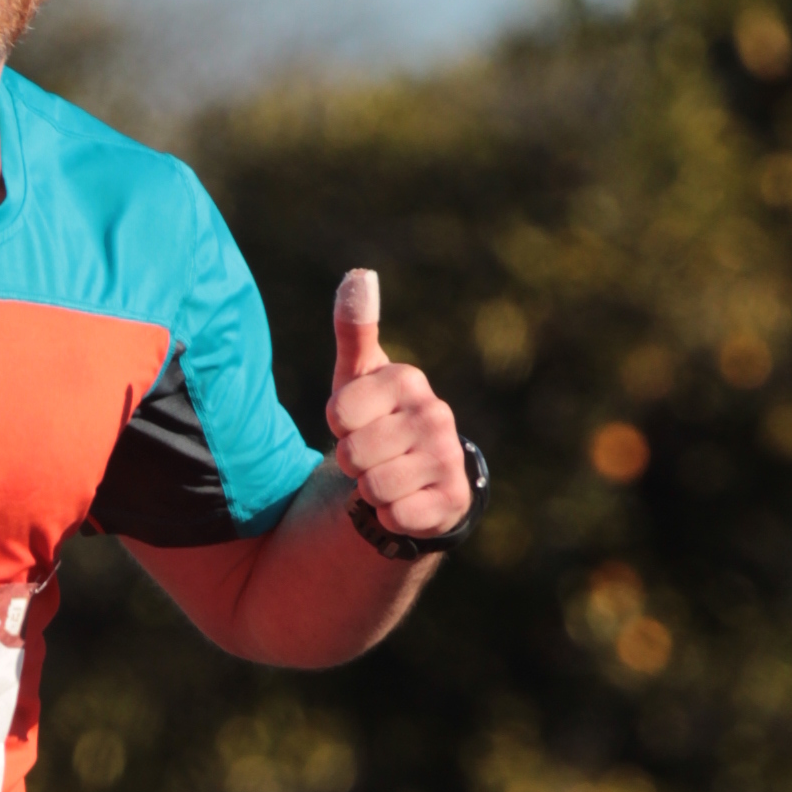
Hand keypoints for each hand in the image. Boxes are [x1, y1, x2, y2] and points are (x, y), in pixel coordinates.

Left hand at [326, 267, 470, 537]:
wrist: (420, 478)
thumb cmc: (377, 419)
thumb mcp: (358, 376)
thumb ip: (354, 328)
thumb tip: (359, 274)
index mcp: (408, 380)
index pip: (338, 414)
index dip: (338, 427)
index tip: (357, 423)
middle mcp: (436, 414)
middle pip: (353, 454)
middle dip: (352, 463)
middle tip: (371, 455)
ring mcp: (448, 458)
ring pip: (373, 487)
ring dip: (370, 491)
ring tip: (386, 476)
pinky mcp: (453, 501)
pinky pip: (396, 517)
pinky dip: (390, 517)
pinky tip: (404, 502)